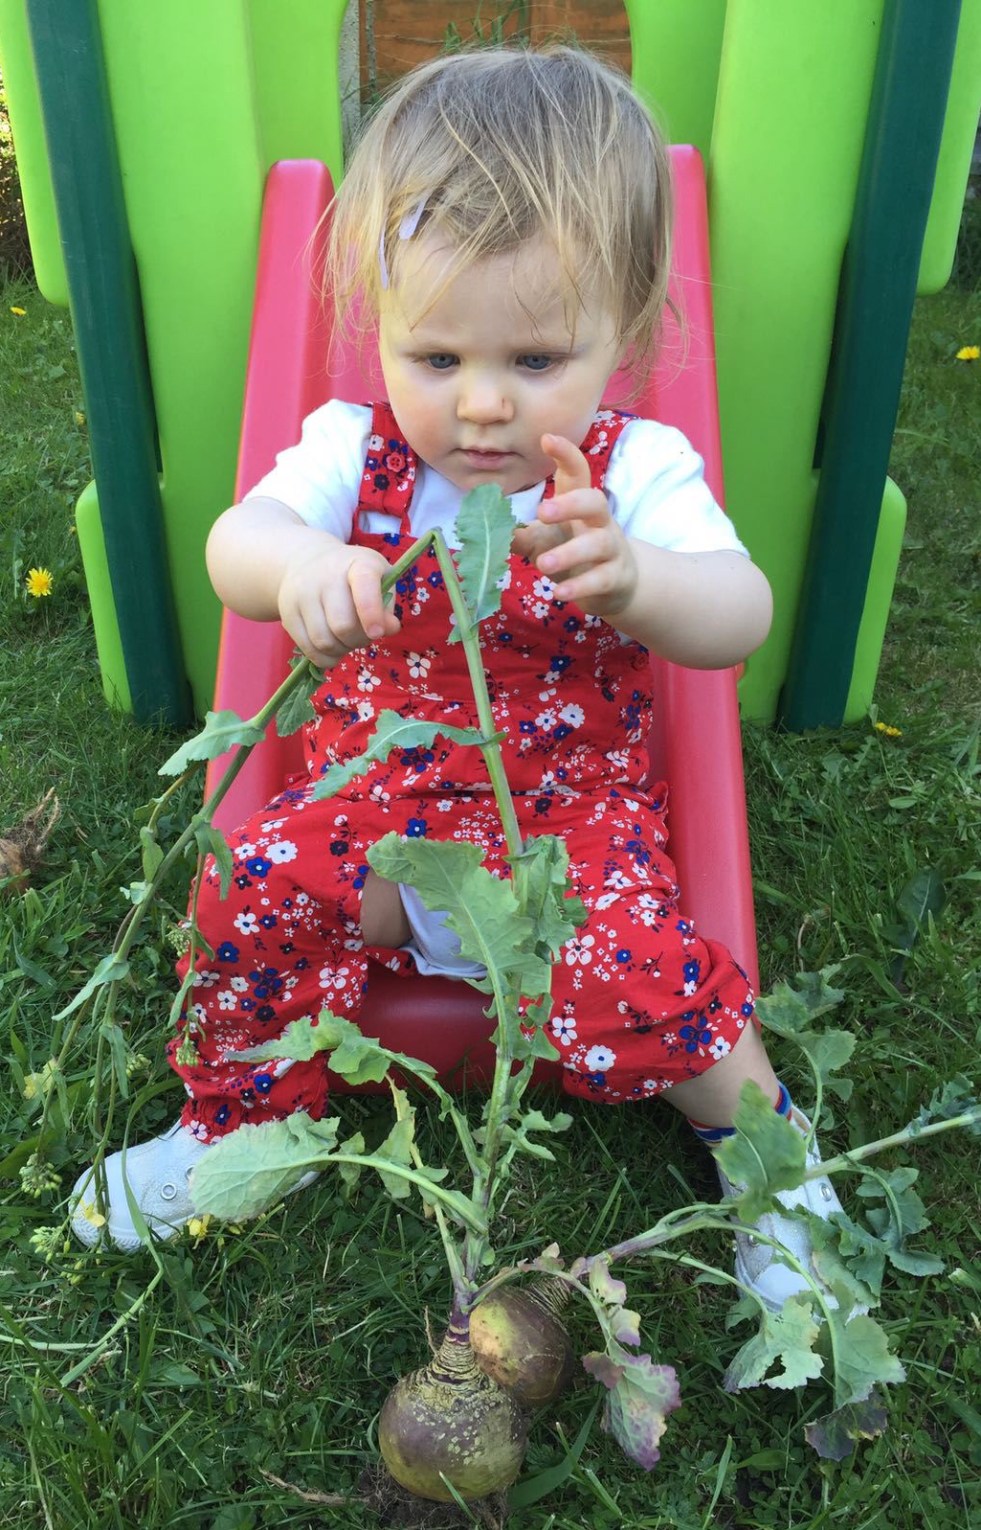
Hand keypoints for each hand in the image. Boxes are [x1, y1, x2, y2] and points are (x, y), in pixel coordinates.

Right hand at [277, 541, 400, 668]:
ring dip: (341, 651)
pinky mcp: (288, 612)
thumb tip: (389, 629)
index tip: (376, 633)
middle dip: (358, 640)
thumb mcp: (379, 581)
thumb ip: (387, 607)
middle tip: (363, 636)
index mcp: (358, 563)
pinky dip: (325, 658)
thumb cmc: (354, 578)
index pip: (364, 585)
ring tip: (346, 641)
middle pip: (343, 625)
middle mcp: (326, 574)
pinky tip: (333, 650)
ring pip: (323, 641)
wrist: (308, 563)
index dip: (371, 612)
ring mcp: (302, 592)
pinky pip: (308, 649)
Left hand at [511, 434, 637, 617]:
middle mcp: (599, 521)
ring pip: (598, 544)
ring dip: (570, 553)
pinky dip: (580, 586)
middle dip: (571, 504)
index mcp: (579, 504)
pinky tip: (559, 593)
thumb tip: (486, 528)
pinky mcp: (616, 576)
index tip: (546, 438)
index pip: (577, 472)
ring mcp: (611, 548)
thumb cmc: (573, 553)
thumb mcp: (544, 541)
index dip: (565, 454)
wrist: (615, 584)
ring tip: (543, 565)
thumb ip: (519, 535)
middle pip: (595, 501)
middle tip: (543, 511)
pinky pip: (601, 579)